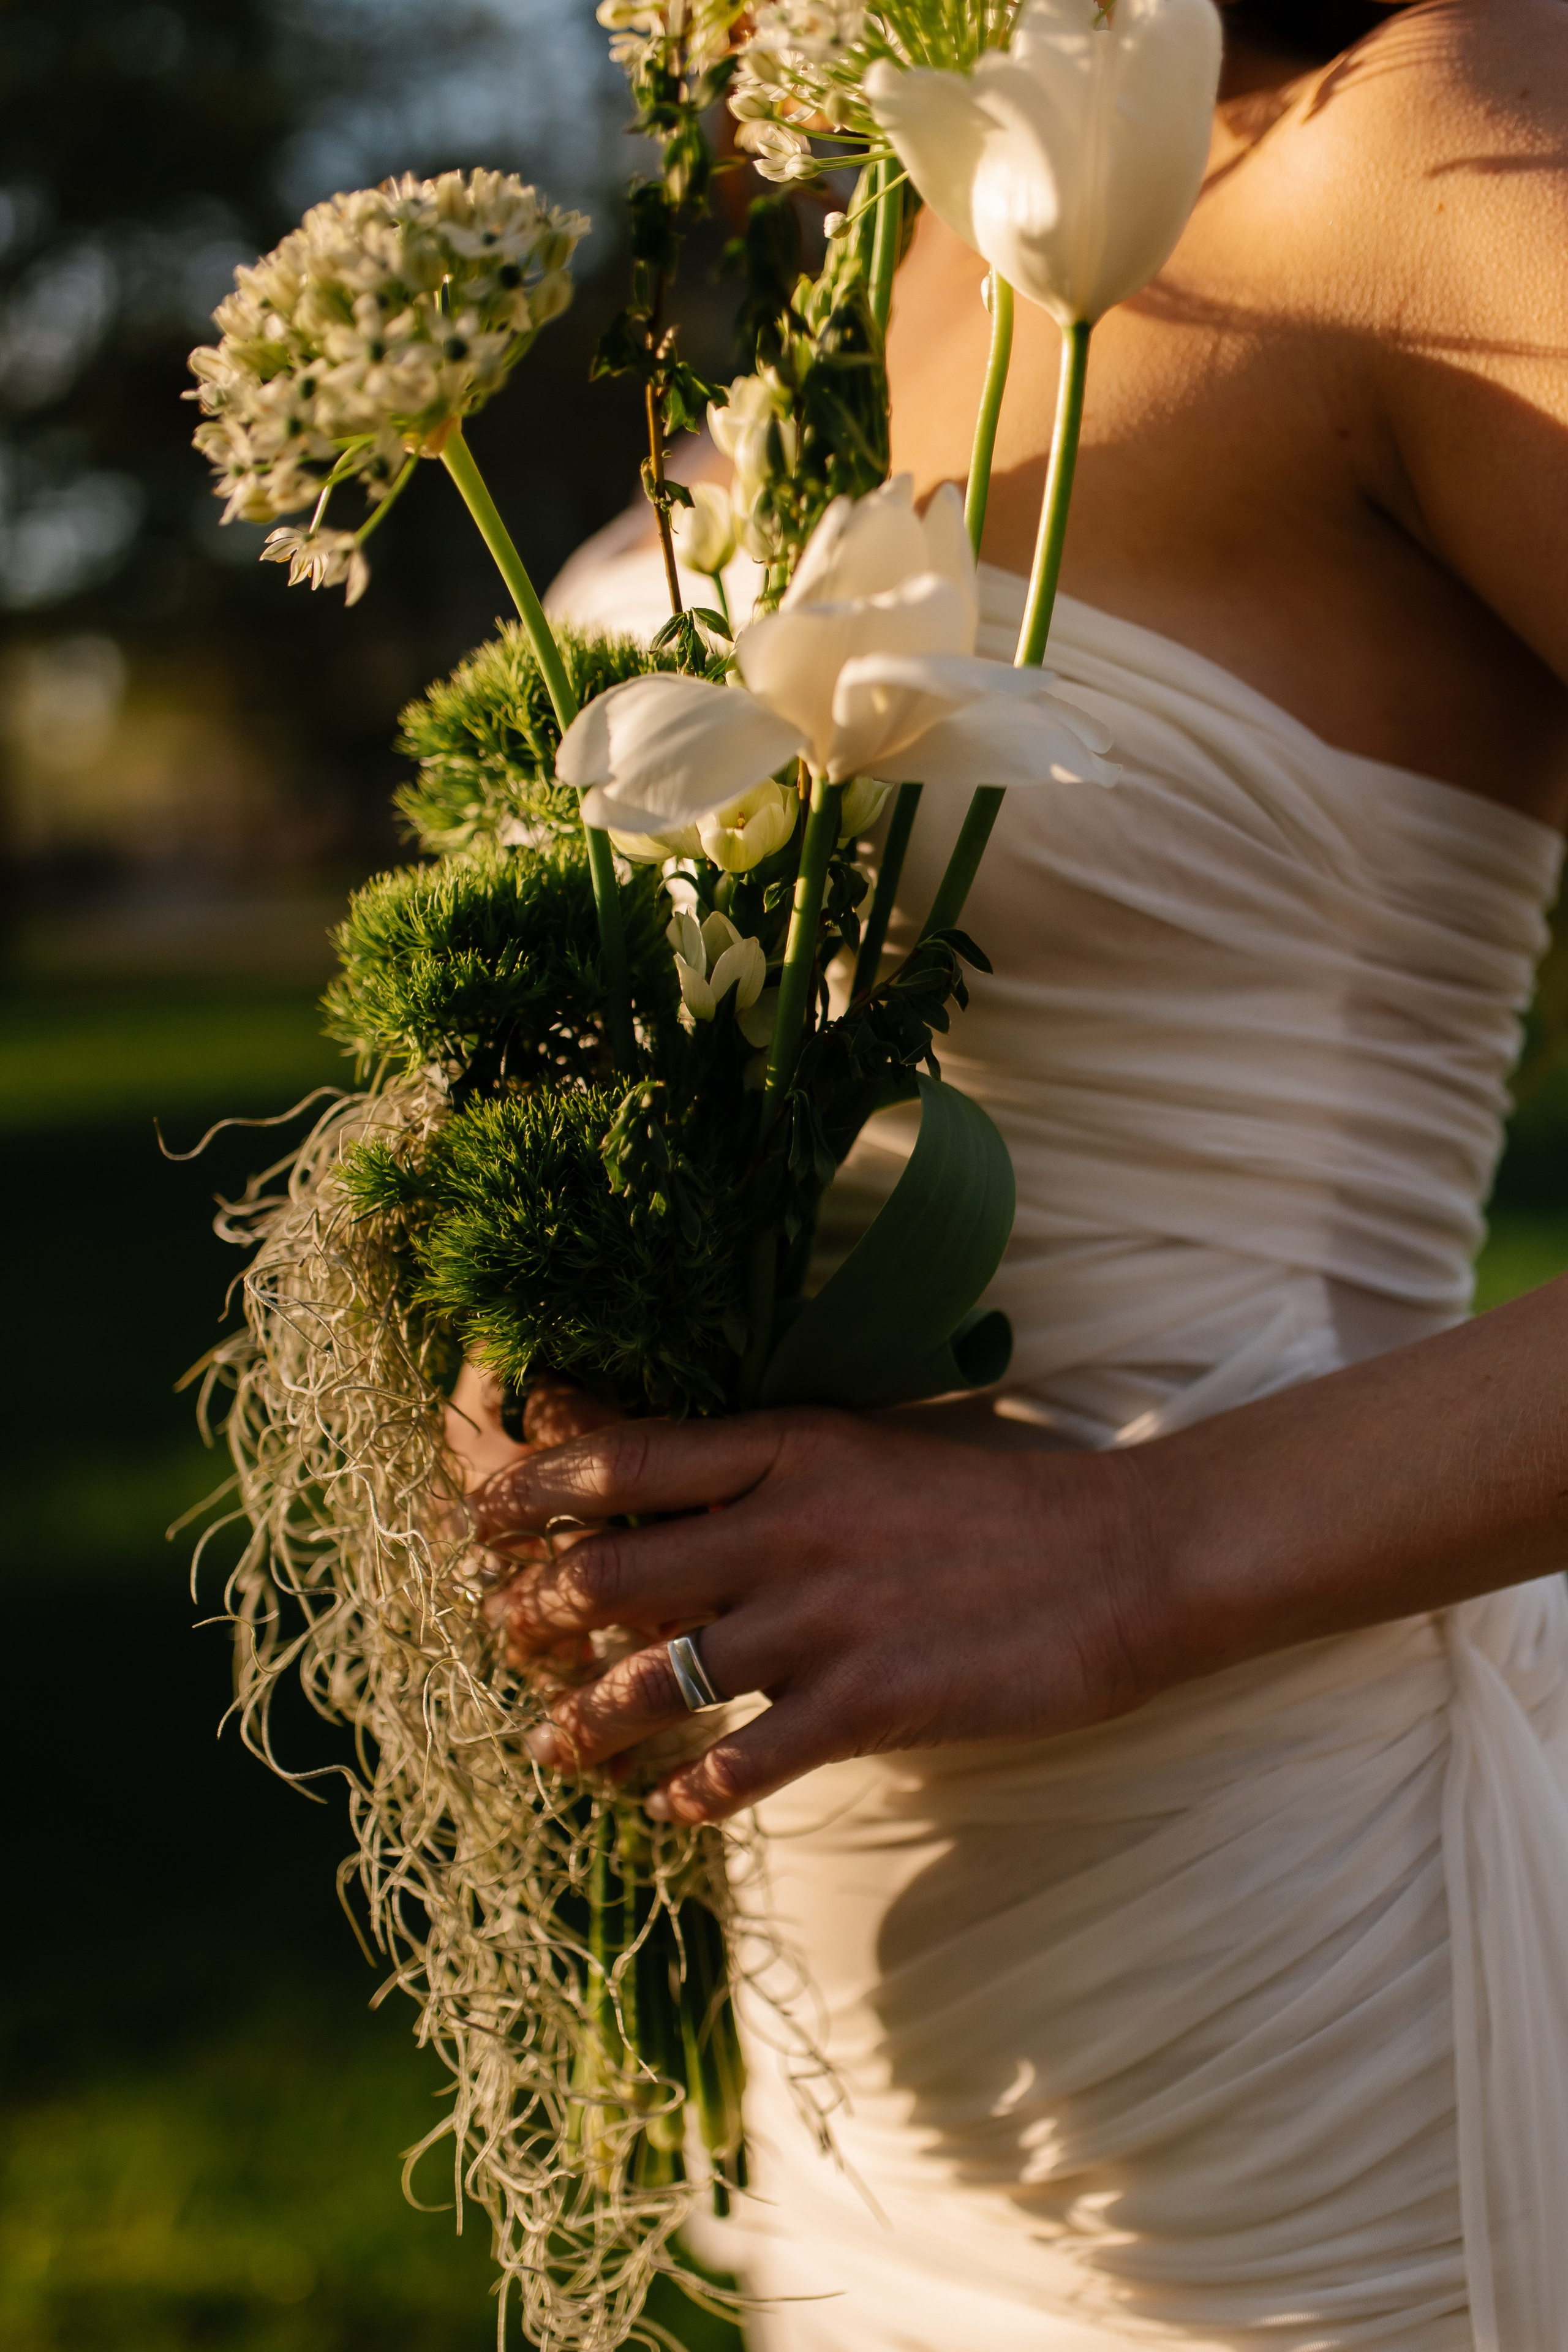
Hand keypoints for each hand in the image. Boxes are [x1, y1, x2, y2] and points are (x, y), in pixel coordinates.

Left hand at [471, 1409, 1164, 1824]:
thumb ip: (772, 1488)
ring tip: (548, 1748)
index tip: (473, 1515)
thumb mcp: (869, 1460)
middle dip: (535, 1612)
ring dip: (589, 1721)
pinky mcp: (871, 1701)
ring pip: (659, 1676)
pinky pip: (745, 1761)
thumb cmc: (995, 1509)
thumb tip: (671, 1524)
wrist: (1124, 1558)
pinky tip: (671, 1808)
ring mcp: (826, 1615)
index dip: (532, 1486)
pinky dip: (692, 1793)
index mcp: (790, 1449)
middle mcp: (790, 1524)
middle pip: (614, 1569)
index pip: (626, 1456)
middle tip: (500, 1638)